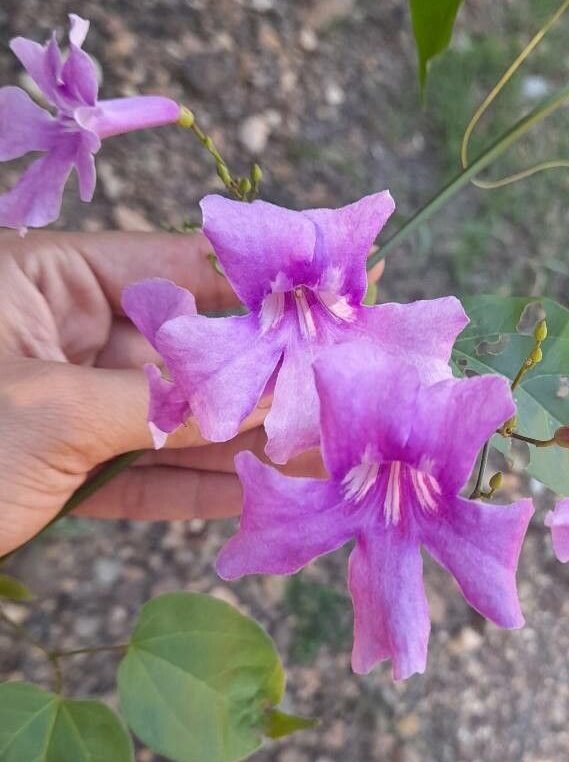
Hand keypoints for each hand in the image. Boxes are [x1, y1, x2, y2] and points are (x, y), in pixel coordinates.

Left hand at [0, 230, 319, 554]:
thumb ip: (168, 405)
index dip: (251, 287)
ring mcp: (61, 401)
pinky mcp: (60, 469)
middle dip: (256, 381)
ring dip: (237, 444)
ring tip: (315, 455)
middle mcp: (56, 331)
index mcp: (42, 281)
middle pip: (180, 350)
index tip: (327, 300)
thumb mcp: (57, 413)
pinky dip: (193, 487)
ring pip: (167, 419)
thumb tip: (274, 394)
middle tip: (333, 394)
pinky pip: (141, 472)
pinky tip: (255, 496)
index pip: (169, 266)